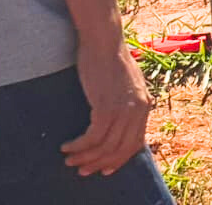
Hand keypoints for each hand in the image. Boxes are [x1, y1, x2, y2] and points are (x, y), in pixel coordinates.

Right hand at [62, 33, 151, 175]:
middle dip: (100, 164)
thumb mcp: (125, 84)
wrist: (104, 40)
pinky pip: (92, 137)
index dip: (119, 160)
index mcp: (144, 105)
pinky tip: (67, 146)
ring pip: (105, 147)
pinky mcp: (106, 106)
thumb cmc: (109, 59)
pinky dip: (79, 146)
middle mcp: (138, 109)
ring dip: (85, 157)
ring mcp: (124, 109)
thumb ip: (125, 103)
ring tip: (70, 160)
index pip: (135, 143)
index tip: (104, 169)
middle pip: (120, 150)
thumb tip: (116, 122)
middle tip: (82, 171)